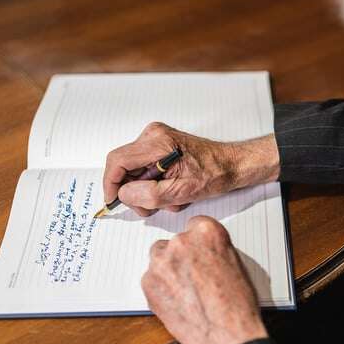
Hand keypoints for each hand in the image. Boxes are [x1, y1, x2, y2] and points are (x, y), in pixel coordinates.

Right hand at [103, 122, 278, 215]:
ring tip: (171, 199)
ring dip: (149, 192)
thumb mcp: (181, 192)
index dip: (110, 184)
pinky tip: (173, 192)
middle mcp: (153, 136)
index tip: (113, 202)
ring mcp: (156, 141)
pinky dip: (156, 186)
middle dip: (136, 193)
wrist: (232, 165)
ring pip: (135, 173)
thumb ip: (149, 195)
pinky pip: (146, 171)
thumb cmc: (214, 175)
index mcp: (156, 142)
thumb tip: (123, 194)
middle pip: (124, 169)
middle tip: (152, 208)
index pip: (117, 161)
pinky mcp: (161, 148)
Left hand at [142, 216, 267, 343]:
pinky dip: (160, 286)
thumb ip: (214, 249)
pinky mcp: (148, 281)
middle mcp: (182, 241)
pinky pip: (151, 277)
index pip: (195, 225)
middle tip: (194, 275)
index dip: (198, 242)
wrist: (224, 336)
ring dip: (168, 268)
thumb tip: (203, 250)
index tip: (199, 250)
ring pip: (160, 257)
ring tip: (185, 289)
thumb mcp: (235, 263)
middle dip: (183, 256)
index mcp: (207, 232)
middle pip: (176, 241)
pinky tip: (177, 300)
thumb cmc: (236, 305)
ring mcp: (162, 261)